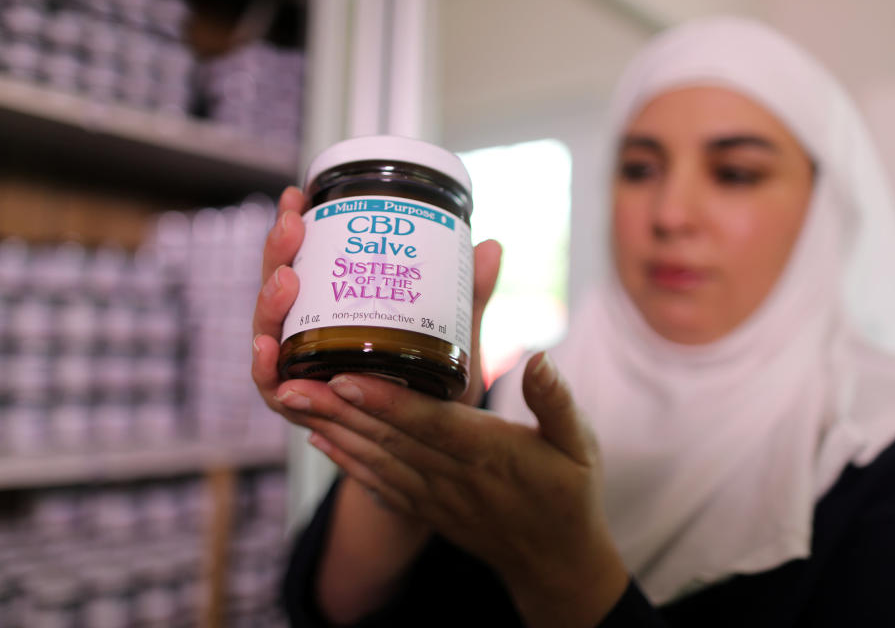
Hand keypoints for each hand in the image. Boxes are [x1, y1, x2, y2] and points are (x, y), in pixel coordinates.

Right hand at [251, 187, 502, 427]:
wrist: (426, 452)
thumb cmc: (432, 391)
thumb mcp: (452, 342)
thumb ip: (467, 299)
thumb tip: (490, 246)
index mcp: (335, 311)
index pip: (305, 262)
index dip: (296, 229)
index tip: (301, 194)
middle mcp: (309, 337)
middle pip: (279, 288)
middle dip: (278, 252)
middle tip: (293, 224)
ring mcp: (300, 371)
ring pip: (268, 331)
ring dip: (269, 304)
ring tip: (286, 280)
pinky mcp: (301, 409)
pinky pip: (273, 387)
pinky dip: (267, 368)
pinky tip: (270, 349)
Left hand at [276, 352, 629, 627]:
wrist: (554, 561)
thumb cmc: (568, 494)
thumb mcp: (579, 445)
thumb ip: (556, 402)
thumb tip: (539, 358)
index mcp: (491, 453)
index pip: (430, 424)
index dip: (386, 401)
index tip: (344, 376)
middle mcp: (455, 476)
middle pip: (388, 438)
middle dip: (337, 409)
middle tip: (290, 382)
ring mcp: (436, 497)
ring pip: (376, 460)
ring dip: (332, 430)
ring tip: (292, 402)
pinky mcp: (426, 509)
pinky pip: (378, 486)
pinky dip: (346, 463)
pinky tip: (319, 440)